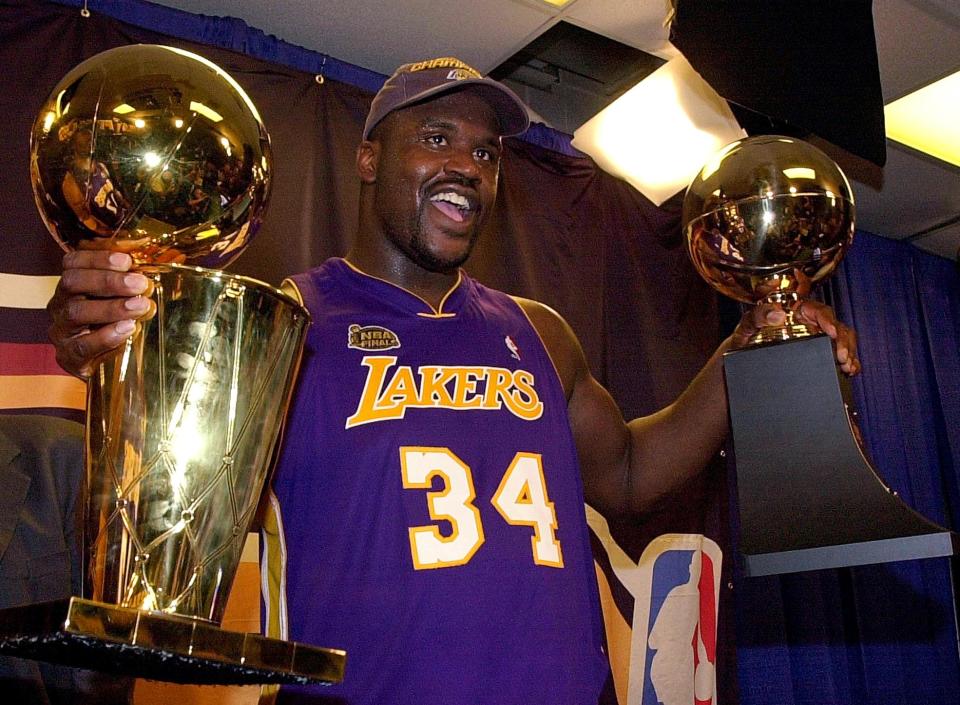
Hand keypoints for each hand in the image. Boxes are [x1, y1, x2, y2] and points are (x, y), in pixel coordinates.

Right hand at [47, 251, 155, 378]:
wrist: (106, 370)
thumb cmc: (116, 327)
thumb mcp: (121, 302)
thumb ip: (132, 287)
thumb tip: (159, 271)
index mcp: (72, 286)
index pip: (73, 262)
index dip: (97, 258)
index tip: (127, 261)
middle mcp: (60, 304)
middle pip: (72, 283)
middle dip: (108, 280)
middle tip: (140, 284)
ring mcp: (62, 331)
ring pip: (76, 312)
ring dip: (111, 307)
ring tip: (140, 306)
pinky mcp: (68, 356)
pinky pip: (83, 345)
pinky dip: (107, 336)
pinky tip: (128, 329)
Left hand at [730, 300, 859, 375]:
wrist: (741, 359)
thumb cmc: (745, 338)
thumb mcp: (746, 325)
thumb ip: (757, 316)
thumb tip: (777, 313)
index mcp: (796, 311)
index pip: (818, 310)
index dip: (828, 320)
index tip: (831, 332)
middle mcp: (810, 323)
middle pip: (836, 326)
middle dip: (843, 341)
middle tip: (842, 357)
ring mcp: (816, 339)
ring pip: (842, 341)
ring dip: (849, 353)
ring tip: (847, 367)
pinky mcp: (819, 354)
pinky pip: (840, 355)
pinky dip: (850, 362)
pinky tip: (850, 371)